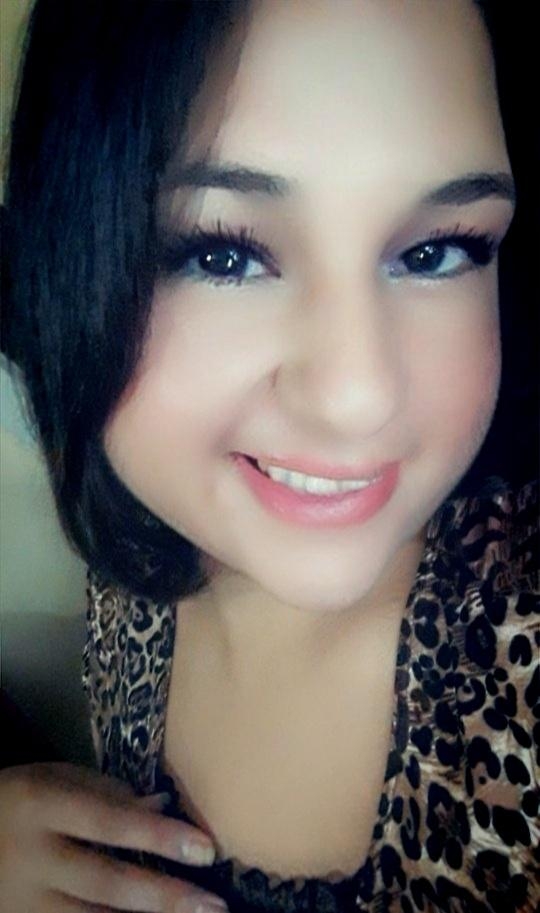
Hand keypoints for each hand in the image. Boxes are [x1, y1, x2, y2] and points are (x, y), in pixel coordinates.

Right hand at [0, 762, 227, 912]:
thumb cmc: (17, 798)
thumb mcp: (53, 778)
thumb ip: (107, 792)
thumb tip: (164, 805)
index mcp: (41, 806)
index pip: (108, 822)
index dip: (157, 836)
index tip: (206, 850)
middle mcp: (32, 859)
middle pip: (105, 884)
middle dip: (163, 898)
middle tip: (215, 907)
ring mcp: (23, 904)